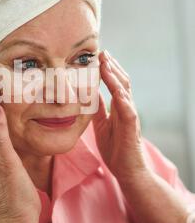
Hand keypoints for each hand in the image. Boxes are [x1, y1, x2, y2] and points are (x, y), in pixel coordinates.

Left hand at [92, 50, 148, 180]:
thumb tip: (89, 94)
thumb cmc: (115, 149)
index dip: (108, 69)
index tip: (99, 56)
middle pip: (122, 81)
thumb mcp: (101, 125)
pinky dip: (122, 98)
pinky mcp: (131, 127)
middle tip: (102, 52)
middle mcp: (126, 108)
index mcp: (119, 107)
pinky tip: (115, 89)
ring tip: (106, 63)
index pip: (115, 83)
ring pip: (125, 91)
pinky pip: (128, 110)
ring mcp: (130, 116)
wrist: (128, 171)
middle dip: (112, 66)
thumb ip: (98, 110)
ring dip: (115, 76)